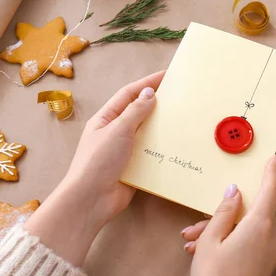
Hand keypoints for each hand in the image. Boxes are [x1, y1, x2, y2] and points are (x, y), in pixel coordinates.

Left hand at [25, 71, 164, 265]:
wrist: (91, 200)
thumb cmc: (99, 161)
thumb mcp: (117, 130)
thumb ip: (135, 112)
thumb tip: (149, 93)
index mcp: (106, 119)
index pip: (129, 94)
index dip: (148, 83)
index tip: (168, 75)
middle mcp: (115, 132)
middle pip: (139, 113)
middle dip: (157, 104)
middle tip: (180, 97)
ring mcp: (125, 151)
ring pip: (147, 134)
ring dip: (162, 127)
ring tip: (183, 120)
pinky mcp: (135, 168)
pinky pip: (152, 154)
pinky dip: (163, 149)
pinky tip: (178, 146)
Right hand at [182, 155, 275, 275]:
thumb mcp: (210, 240)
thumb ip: (224, 211)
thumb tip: (235, 192)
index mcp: (261, 225)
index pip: (271, 189)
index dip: (272, 171)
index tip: (275, 158)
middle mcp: (272, 236)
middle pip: (251, 212)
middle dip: (223, 214)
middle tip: (197, 226)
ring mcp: (272, 251)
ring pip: (247, 228)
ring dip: (222, 231)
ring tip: (193, 243)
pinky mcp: (267, 264)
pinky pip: (251, 242)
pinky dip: (231, 242)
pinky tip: (204, 253)